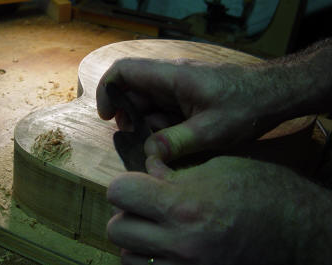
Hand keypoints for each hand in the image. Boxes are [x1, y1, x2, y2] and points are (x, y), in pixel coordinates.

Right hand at [96, 58, 283, 160]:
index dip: (107, 90)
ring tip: (163, 145)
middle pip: (133, 92)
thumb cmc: (247, 105)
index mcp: (171, 77)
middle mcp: (170, 79)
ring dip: (148, 126)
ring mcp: (178, 88)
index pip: (124, 71)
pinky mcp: (186, 98)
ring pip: (148, 104)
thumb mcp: (212, 130)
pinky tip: (176, 141)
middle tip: (141, 142)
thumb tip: (149, 154)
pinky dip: (162, 127)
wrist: (274, 94)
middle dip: (131, 118)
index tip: (106, 116)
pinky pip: (163, 111)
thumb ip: (177, 142)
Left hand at [107, 156, 331, 264]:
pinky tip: (169, 250)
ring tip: (159, 231)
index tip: (135, 185)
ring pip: (128, 258)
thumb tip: (148, 170)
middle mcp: (180, 243)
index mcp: (184, 205)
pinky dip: (151, 263)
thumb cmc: (262, 193)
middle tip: (147, 208)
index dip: (126, 185)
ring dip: (137, 243)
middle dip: (128, 215)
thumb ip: (175, 172)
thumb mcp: (218, 168)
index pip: (119, 193)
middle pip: (117, 229)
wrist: (299, 232)